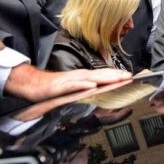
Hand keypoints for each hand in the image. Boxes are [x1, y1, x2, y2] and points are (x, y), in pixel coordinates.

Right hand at [5, 64, 132, 101]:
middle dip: (116, 75)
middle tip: (129, 76)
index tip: (130, 76)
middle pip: (101, 74)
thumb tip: (102, 89)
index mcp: (84, 76)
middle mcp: (80, 75)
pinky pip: (74, 86)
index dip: (117, 74)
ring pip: (91, 78)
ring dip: (105, 78)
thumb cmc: (54, 87)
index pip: (103, 74)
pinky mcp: (61, 86)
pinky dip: (83, 85)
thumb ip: (88, 87)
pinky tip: (92, 86)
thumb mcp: (75, 86)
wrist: (34, 85)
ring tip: (117, 79)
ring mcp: (71, 80)